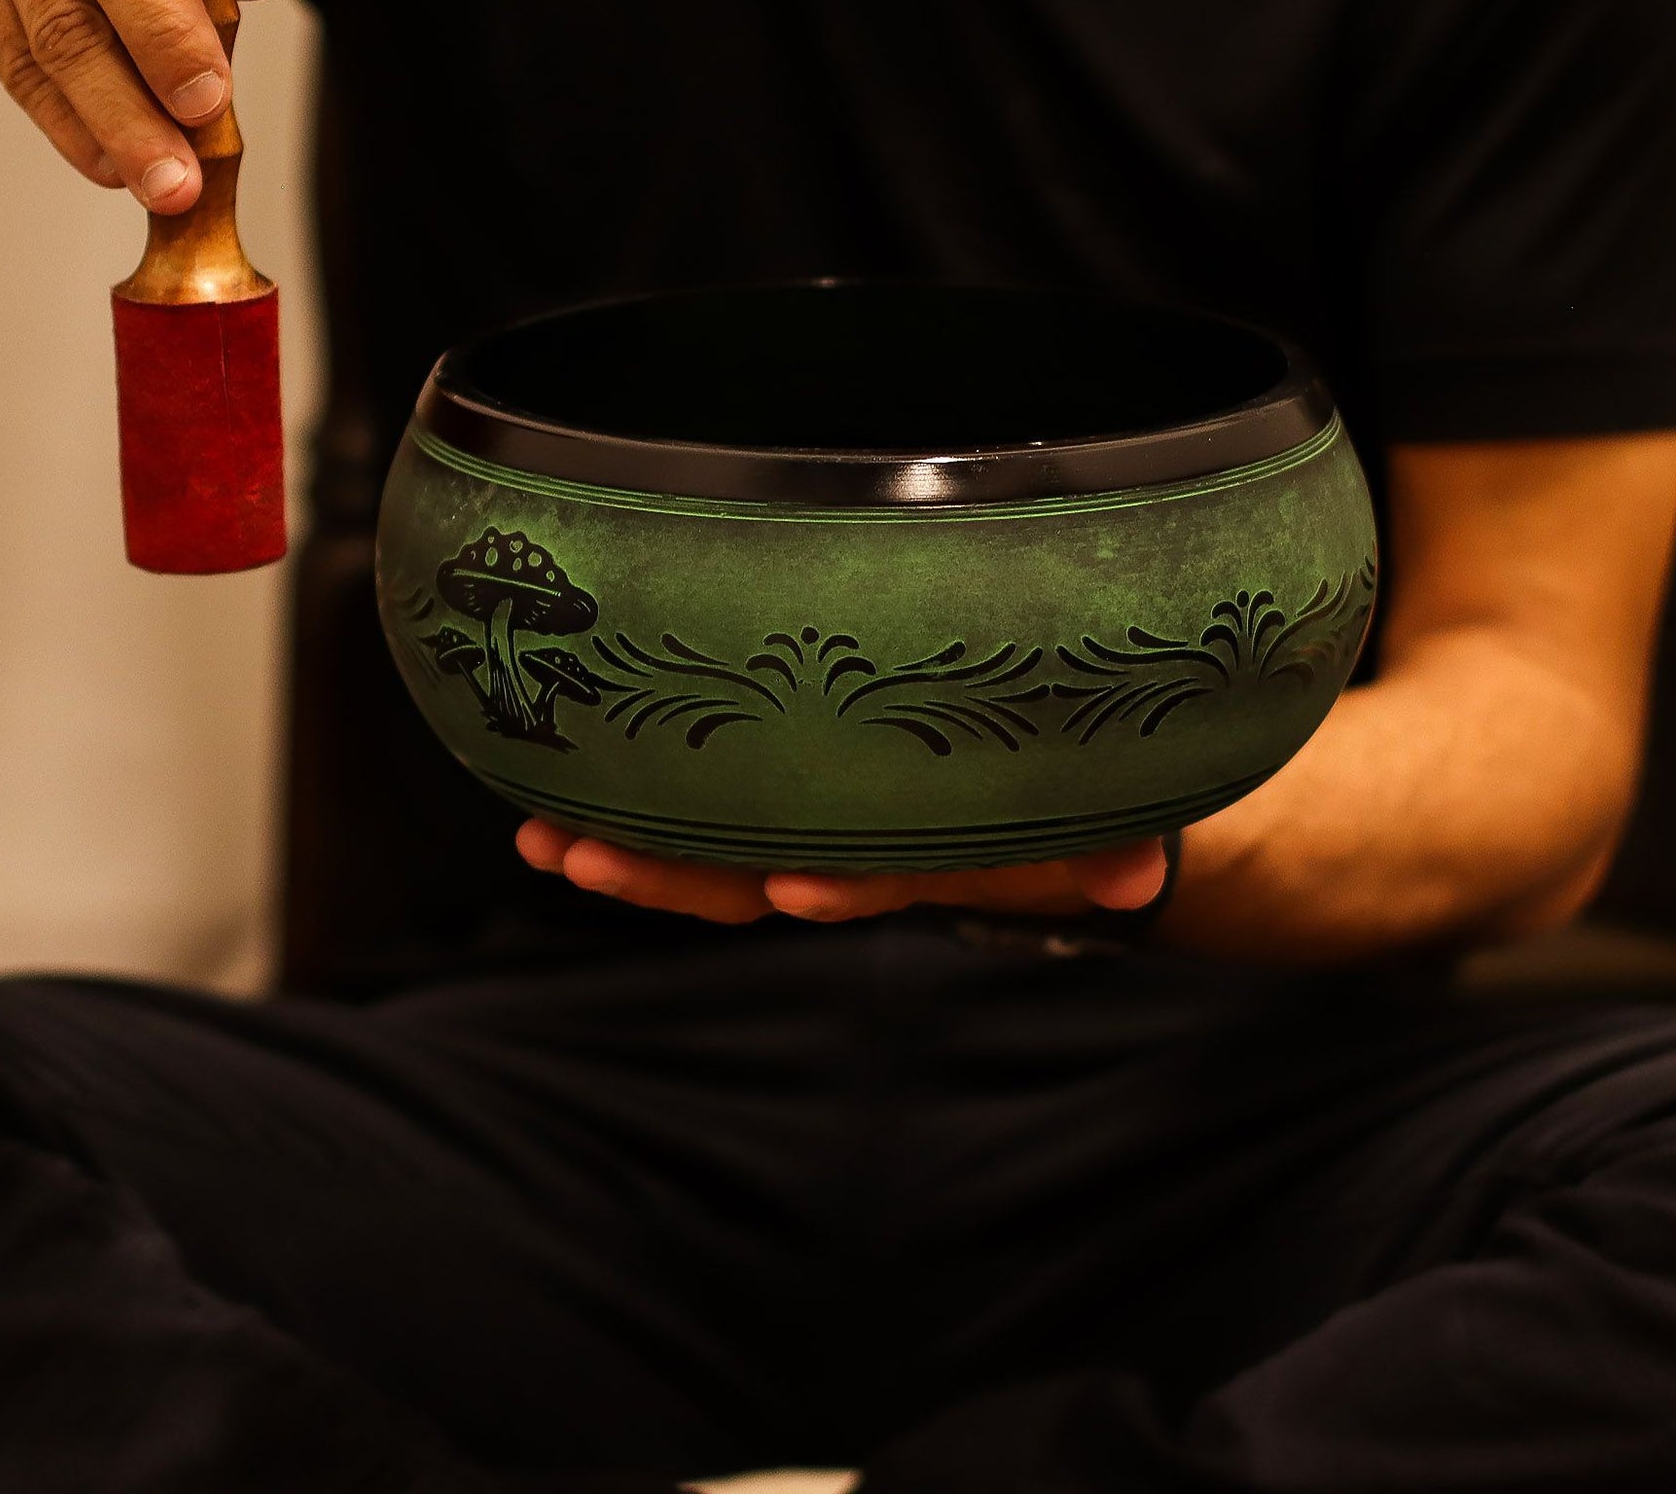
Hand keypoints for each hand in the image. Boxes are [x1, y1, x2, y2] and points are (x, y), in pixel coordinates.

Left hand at [515, 817, 1168, 924]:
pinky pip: (710, 807)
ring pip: (715, 854)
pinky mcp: (792, 784)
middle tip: (578, 856)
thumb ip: (1104, 845)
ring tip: (542, 840)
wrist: (1047, 797)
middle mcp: (853, 853)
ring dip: (630, 852)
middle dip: (667, 875)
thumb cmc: (1059, 802)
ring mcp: (816, 825)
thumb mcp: (1089, 822)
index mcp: (921, 854)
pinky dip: (638, 807)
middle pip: (756, 877)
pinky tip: (557, 790)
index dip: (837, 889)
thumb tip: (1134, 873)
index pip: (875, 878)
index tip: (790, 890)